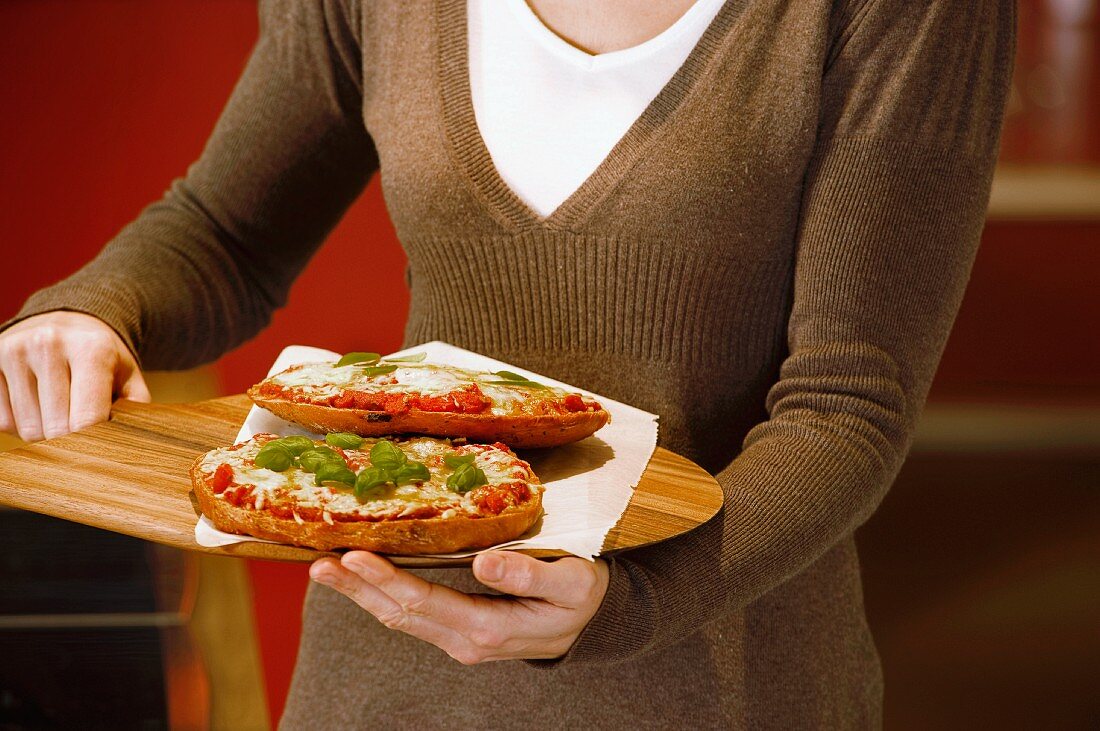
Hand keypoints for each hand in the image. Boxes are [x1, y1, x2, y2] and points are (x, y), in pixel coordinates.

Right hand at [0, 311, 149, 440]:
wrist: (67, 321)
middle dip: (71, 440)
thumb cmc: (102, 358)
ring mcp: (15, 350)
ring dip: (45, 433)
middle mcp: (49, 344)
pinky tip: (37, 406)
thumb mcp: (129, 377)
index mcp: (91, 348)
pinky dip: (22, 424)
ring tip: (61, 413)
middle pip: (55, 428)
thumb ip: (135, 410)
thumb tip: (129, 446)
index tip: (101, 450)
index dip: (95, 444)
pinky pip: (3, 421)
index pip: (87, 419)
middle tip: (83, 431)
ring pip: (27, 429)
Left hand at [310, 550, 609, 663]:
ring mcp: (457, 638)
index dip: (386, 580)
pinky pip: (411, 613)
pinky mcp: (457, 629)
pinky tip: (363, 575)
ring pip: (399, 617)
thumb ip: (529, 576)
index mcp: (488, 629)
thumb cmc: (584, 596)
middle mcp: (464, 640)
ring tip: (326, 568)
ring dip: (361, 593)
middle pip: (398, 614)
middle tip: (318, 563)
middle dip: (356, 588)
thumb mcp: (571, 583)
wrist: (594, 622)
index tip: (354, 556)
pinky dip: (382, 593)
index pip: (424, 603)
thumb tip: (485, 563)